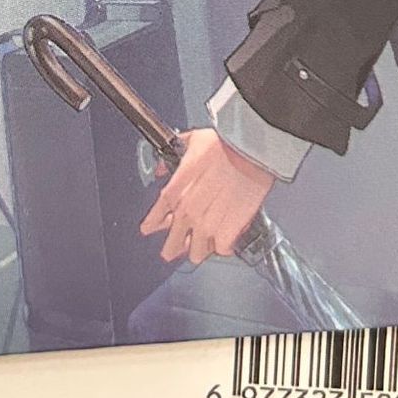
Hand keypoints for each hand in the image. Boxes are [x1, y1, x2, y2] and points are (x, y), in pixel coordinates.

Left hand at [139, 127, 277, 266]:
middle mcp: (187, 213)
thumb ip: (173, 158)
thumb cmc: (224, 145)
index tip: (149, 229)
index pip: (155, 217)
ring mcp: (206, 226)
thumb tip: (162, 168)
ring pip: (197, 254)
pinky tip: (226, 241)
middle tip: (177, 247)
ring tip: (205, 244)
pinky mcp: (228, 233)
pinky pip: (221, 250)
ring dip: (201, 248)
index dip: (152, 225)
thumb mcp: (191, 143)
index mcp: (175, 193)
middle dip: (173, 247)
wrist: (248, 152)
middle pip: (172, 245)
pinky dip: (224, 247)